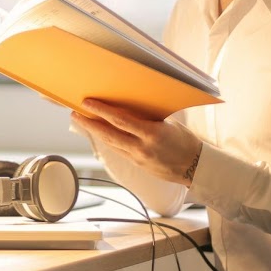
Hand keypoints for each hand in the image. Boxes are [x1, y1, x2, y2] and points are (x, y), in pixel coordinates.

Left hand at [72, 99, 203, 186]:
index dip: (101, 111)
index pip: (120, 120)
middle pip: (108, 134)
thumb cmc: (186, 142)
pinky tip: (100, 133)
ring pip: (110, 144)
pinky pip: (118, 150)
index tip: (87, 103)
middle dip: (89, 123)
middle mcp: (142, 147)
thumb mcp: (169, 124)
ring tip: (82, 121)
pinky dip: (108, 140)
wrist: (196, 168)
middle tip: (75, 113)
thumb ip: (149, 117)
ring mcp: (138, 158)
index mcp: (152, 134)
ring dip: (94, 132)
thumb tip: (131, 105)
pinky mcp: (137, 165)